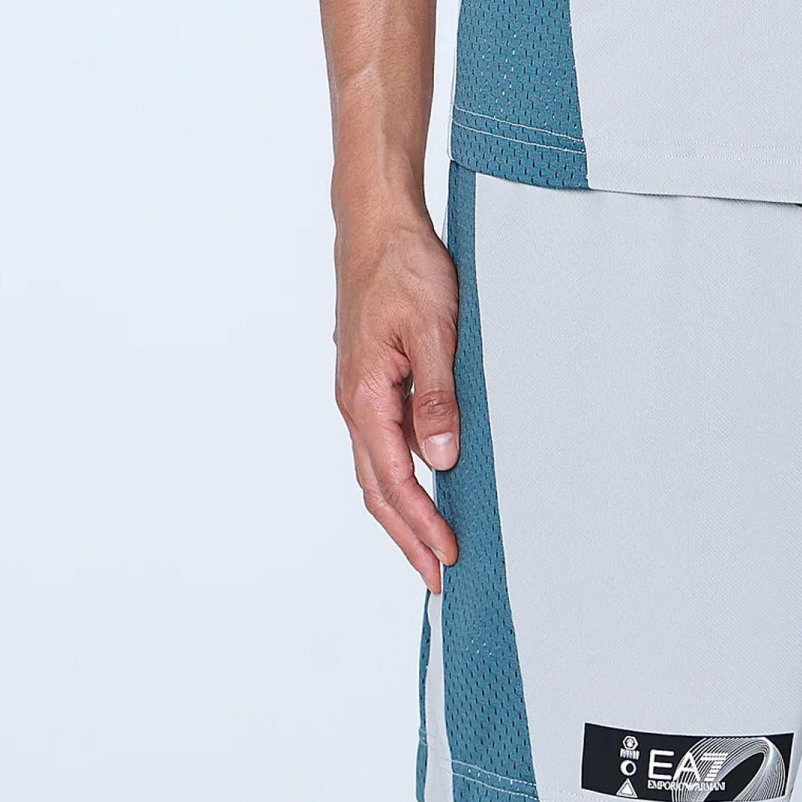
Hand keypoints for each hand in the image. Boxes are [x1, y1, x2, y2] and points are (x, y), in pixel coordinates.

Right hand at [334, 204, 461, 588]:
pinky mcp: (371, 378)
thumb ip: (437, 398)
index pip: (393, 480)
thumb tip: (440, 460)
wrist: (377, 224)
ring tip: (431, 544)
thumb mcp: (433, 331)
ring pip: (377, 467)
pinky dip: (402, 473)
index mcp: (365, 397)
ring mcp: (360, 392)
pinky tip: (425, 478)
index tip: (447, 558)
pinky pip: (383, 440)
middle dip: (407, 536)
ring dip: (403, 510)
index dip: (421, 524)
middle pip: (376, 488)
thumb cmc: (403, 269)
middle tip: (437, 577)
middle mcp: (355, 402)